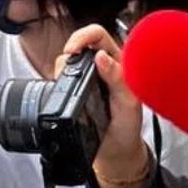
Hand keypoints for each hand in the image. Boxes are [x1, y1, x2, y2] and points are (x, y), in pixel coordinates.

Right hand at [59, 25, 146, 180]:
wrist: (116, 152)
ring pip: (69, 59)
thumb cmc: (128, 128)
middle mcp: (104, 66)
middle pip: (81, 42)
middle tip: (66, 64)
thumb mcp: (129, 104)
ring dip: (63, 66)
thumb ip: (118, 79)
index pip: (99, 35)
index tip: (73, 50)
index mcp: (120, 63)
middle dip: (70, 49)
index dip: (84, 36)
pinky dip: (58, 79)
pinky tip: (62, 88)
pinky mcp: (76, 89)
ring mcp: (89, 77)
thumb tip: (102, 57)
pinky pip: (63, 76)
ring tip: (65, 79)